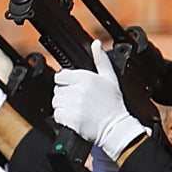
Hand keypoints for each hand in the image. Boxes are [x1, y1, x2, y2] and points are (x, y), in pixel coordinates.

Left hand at [52, 41, 148, 159]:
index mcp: (86, 77)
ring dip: (64, 107)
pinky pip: (57, 115)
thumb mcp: (110, 79)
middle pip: (58, 90)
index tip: (76, 89)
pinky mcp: (69, 118)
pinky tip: (76, 118)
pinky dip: (64, 118)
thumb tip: (97, 43)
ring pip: (56, 102)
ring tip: (78, 110)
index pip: (61, 76)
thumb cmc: (113, 105)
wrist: (115, 128)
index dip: (67, 82)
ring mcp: (73, 104)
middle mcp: (78, 90)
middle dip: (66, 95)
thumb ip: (101, 60)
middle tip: (80, 101)